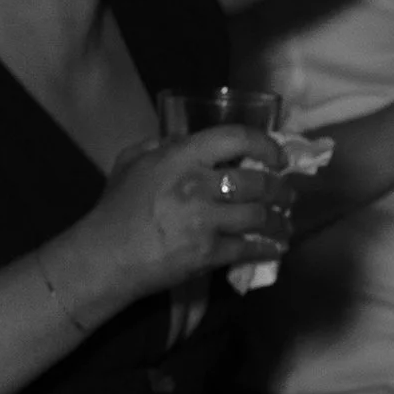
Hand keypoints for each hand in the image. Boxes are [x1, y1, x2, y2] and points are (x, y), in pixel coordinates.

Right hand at [56, 124, 296, 317]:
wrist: (105, 255)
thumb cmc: (116, 207)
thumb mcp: (132, 161)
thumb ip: (160, 144)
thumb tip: (186, 138)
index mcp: (180, 157)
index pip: (234, 138)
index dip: (264, 144)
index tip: (277, 155)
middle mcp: (197, 185)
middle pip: (257, 182)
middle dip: (280, 189)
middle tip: (287, 194)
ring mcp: (205, 221)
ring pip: (259, 217)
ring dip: (279, 221)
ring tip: (285, 222)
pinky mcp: (208, 253)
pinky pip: (249, 249)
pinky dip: (268, 249)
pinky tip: (276, 248)